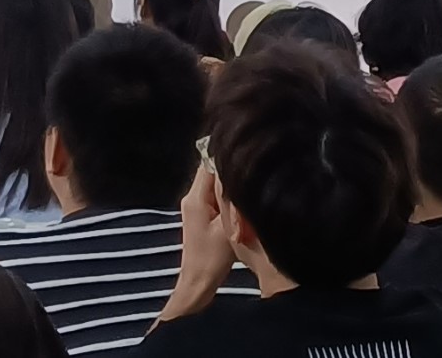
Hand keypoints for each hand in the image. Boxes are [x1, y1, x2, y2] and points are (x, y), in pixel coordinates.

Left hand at [152, 164, 238, 323]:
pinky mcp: (201, 214)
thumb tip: (236, 173)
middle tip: (250, 178)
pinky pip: (215, 196)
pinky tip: (239, 206)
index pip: (209, 163)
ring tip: (246, 193)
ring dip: (230, 187)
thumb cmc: (212, 259)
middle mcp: (192, 197)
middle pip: (212, 172)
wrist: (199, 282)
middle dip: (231, 173)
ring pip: (215, 184)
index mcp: (195, 198)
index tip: (247, 161)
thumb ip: (230, 199)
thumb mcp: (227, 227)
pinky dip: (228, 198)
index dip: (228, 159)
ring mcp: (195, 206)